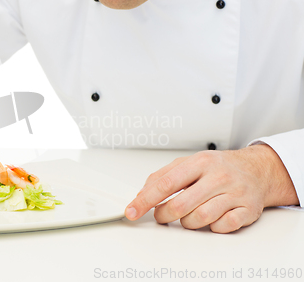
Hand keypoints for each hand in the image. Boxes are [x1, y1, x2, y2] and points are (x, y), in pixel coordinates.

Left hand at [125, 145, 298, 232]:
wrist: (257, 170)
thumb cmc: (217, 167)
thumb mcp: (188, 163)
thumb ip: (163, 176)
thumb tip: (141, 193)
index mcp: (200, 162)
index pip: (165, 184)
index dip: (145, 200)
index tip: (132, 211)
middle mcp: (218, 177)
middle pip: (180, 205)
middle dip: (164, 215)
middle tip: (162, 215)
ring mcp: (234, 194)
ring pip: (200, 218)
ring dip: (187, 222)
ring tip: (188, 215)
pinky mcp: (247, 210)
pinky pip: (222, 227)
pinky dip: (212, 227)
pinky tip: (211, 219)